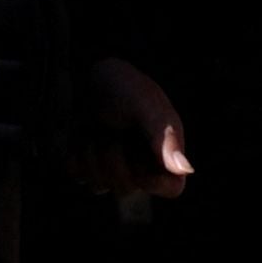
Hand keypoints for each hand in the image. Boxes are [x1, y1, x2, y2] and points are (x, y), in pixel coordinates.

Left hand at [85, 56, 194, 200]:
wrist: (86, 74)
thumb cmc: (122, 86)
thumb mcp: (145, 105)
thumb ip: (165, 137)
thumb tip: (185, 169)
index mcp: (165, 153)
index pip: (171, 188)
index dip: (153, 177)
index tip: (140, 153)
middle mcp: (141, 166)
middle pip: (126, 188)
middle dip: (114, 156)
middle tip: (114, 128)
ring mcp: (111, 170)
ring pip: (98, 184)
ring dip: (93, 152)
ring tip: (99, 127)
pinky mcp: (86, 167)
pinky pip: (78, 174)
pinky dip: (76, 153)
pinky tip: (84, 133)